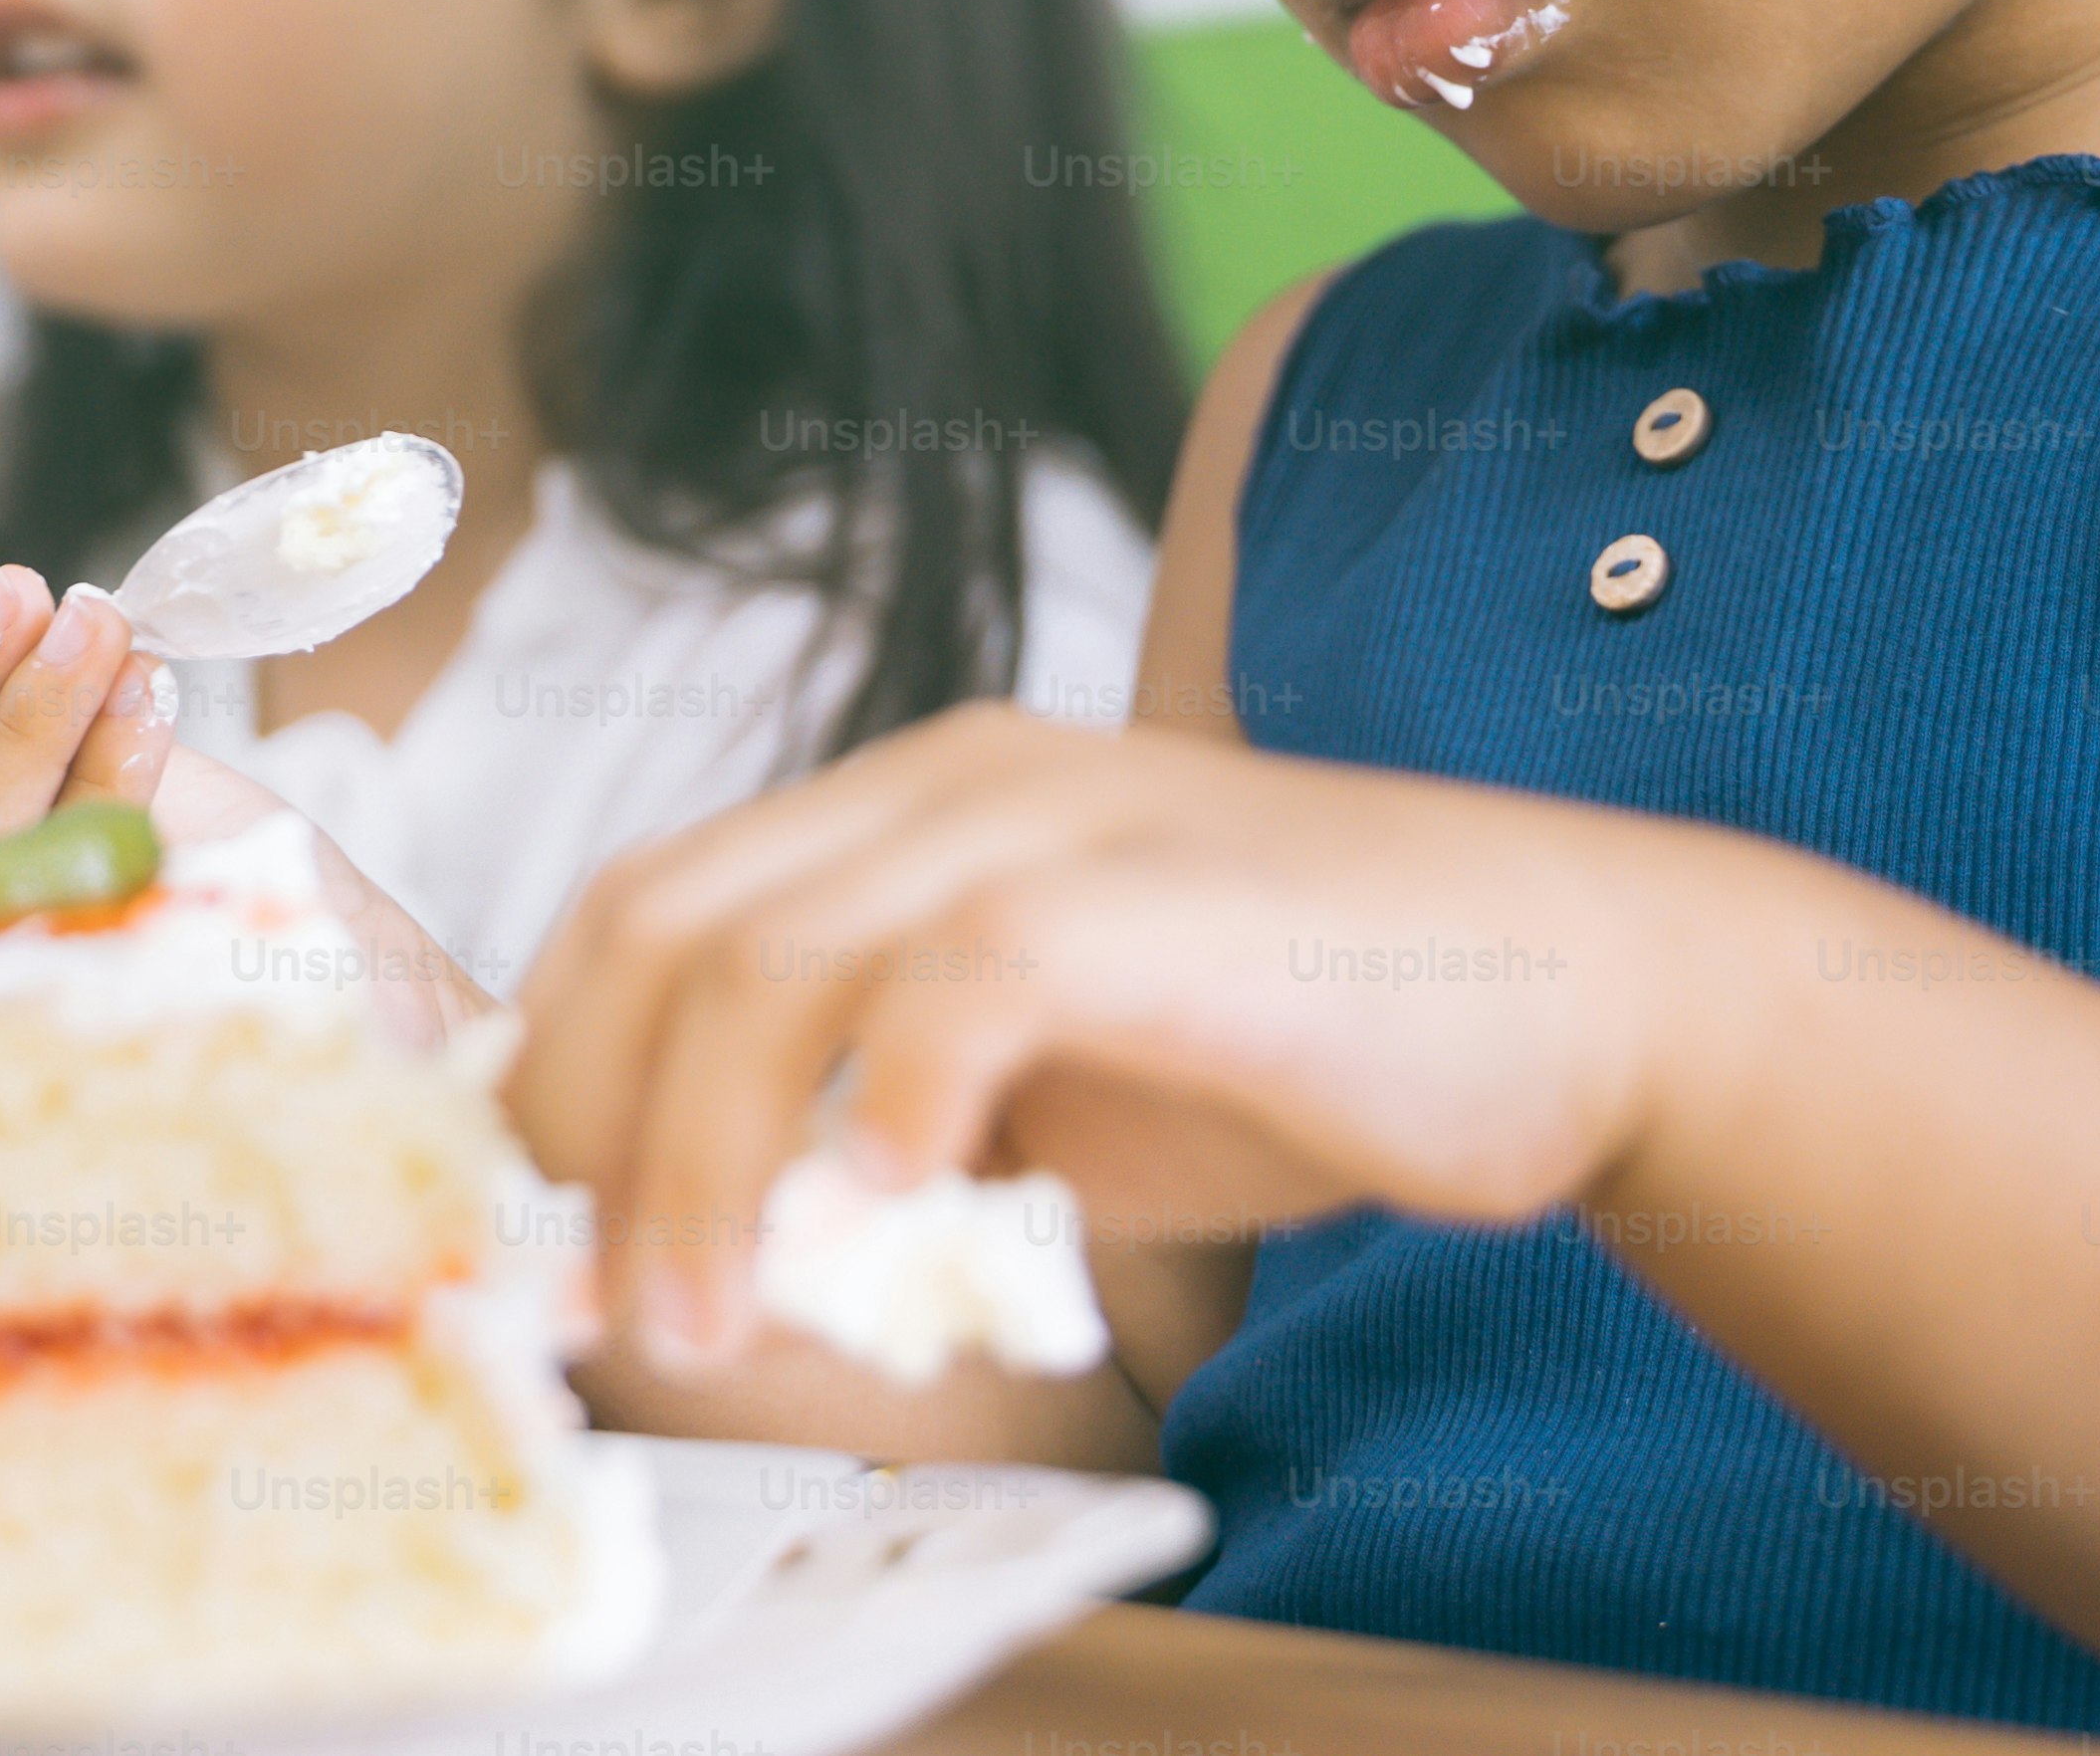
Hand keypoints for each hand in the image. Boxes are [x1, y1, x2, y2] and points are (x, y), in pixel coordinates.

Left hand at [508, 704, 1680, 1370]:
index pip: (650, 904)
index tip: (527, 1230)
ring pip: (766, 961)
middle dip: (585, 1126)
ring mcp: (1049, 816)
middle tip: (589, 1303)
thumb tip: (716, 1249)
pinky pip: (956, 979)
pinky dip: (885, 1104)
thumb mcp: (1047, 1086)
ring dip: (697, 1163)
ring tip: (698, 1321)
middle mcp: (950, 776)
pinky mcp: (1144, 895)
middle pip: (662, 922)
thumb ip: (883, 1129)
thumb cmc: (1302, 1043)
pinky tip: (884, 1214)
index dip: (557, 1067)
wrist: (1572, 985)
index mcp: (908, 803)